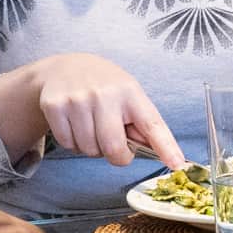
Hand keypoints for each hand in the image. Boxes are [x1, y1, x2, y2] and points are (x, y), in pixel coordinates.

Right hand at [17, 53, 182, 167]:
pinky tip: (74, 123)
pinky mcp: (55, 106)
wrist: (64, 68)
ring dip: (92, 147)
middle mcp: (105, 94)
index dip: (166, 147)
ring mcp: (78, 99)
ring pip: (89, 150)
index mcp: (131, 93)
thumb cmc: (103, 87)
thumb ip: (141, 123)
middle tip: (113, 143)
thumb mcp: (128, 95)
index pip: (152, 124)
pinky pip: (68, 144)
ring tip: (90, 126)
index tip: (177, 164)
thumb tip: (159, 153)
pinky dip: (72, 142)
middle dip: (116, 155)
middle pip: (114, 148)